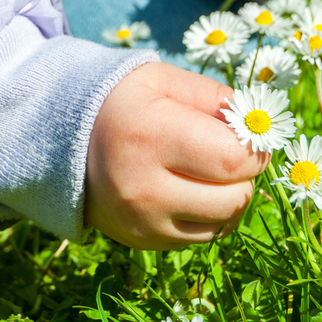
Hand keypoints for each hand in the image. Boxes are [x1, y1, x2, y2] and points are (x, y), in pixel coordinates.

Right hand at [85, 63, 269, 249]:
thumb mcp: (164, 81)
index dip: (256, 148)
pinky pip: (201, 238)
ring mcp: (142, 221)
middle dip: (244, 174)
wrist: (59, 138)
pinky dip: (207, 216)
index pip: (235, 159)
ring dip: (229, 198)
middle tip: (229, 152)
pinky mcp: (141, 240)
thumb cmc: (121, 101)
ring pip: (223, 224)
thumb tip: (262, 126)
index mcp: (152, 136)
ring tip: (208, 172)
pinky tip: (189, 190)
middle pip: (235, 198)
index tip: (250, 135)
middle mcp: (144, 187)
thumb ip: (216, 98)